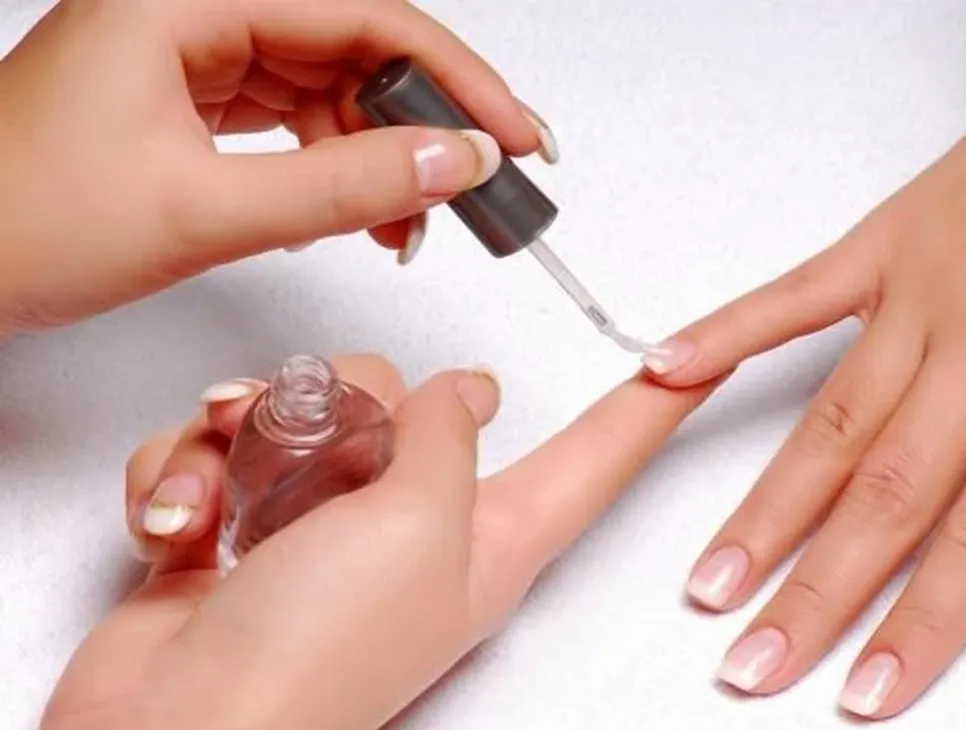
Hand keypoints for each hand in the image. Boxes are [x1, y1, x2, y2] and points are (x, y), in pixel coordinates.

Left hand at [0, 0, 556, 331]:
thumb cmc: (20, 225)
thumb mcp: (204, 210)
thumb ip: (343, 187)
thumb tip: (456, 162)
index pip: (362, 15)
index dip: (454, 78)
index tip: (515, 134)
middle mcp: (192, 11)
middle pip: (352, 46)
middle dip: (422, 121)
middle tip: (483, 180)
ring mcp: (190, 56)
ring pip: (328, 88)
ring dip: (380, 156)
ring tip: (412, 224)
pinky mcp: (188, 102)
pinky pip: (291, 122)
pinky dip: (333, 170)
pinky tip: (354, 216)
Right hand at [41, 355, 718, 729]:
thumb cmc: (315, 654)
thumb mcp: (418, 523)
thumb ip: (449, 436)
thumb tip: (467, 387)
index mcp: (492, 537)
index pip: (597, 457)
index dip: (652, 407)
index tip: (700, 358)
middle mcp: (413, 528)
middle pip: (409, 400)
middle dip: (344, 404)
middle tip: (321, 460)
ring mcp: (325, 529)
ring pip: (305, 410)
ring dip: (249, 441)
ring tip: (232, 505)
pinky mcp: (241, 532)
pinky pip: (222, 451)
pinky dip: (188, 477)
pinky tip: (184, 524)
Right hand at [643, 3, 965, 718]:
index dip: (920, 627)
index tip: (864, 689)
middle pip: (882, 498)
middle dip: (812, 596)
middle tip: (751, 660)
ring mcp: (923, 289)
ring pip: (828, 422)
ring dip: (765, 509)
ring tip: (713, 576)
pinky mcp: (890, 239)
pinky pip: (794, 297)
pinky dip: (729, 336)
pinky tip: (672, 376)